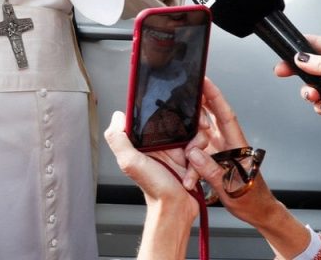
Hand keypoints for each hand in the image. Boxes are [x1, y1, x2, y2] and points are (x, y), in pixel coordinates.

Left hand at [104, 111, 198, 259]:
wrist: (175, 209)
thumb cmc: (153, 189)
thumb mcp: (130, 162)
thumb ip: (118, 139)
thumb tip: (117, 116)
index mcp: (147, 139)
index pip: (159, 114)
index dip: (171, 110)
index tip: (181, 113)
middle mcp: (162, 142)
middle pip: (182, 121)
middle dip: (192, 129)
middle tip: (190, 144)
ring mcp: (178, 150)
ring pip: (195, 134)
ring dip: (197, 146)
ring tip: (190, 161)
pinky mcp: (192, 158)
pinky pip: (203, 150)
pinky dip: (200, 160)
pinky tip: (192, 172)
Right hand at [187, 79, 276, 225]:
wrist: (259, 213)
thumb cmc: (253, 200)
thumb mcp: (233, 187)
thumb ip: (213, 170)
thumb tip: (194, 154)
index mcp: (237, 145)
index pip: (225, 115)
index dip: (215, 96)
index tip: (204, 81)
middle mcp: (229, 144)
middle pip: (210, 119)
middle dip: (196, 111)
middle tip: (180, 103)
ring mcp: (221, 152)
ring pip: (200, 139)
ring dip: (190, 148)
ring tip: (188, 165)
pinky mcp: (214, 161)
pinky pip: (198, 154)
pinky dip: (191, 163)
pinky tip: (188, 176)